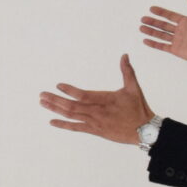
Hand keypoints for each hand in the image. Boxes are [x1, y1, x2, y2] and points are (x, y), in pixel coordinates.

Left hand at [39, 54, 155, 144]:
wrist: (144, 131)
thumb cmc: (138, 108)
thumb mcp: (133, 88)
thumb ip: (127, 71)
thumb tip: (124, 55)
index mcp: (105, 100)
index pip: (83, 95)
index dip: (70, 91)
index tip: (58, 85)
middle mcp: (97, 112)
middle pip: (72, 106)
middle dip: (55, 100)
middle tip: (42, 95)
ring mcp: (95, 123)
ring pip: (71, 116)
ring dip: (56, 109)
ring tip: (43, 103)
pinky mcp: (95, 131)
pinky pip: (76, 128)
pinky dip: (63, 125)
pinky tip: (52, 121)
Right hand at [139, 0, 186, 69]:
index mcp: (185, 22)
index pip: (170, 16)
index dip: (160, 12)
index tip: (151, 8)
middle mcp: (180, 31)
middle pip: (163, 25)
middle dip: (152, 22)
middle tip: (142, 19)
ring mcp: (177, 40)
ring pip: (160, 35)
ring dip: (151, 31)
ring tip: (141, 28)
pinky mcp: (175, 50)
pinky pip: (162, 46)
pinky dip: (153, 44)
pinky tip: (145, 40)